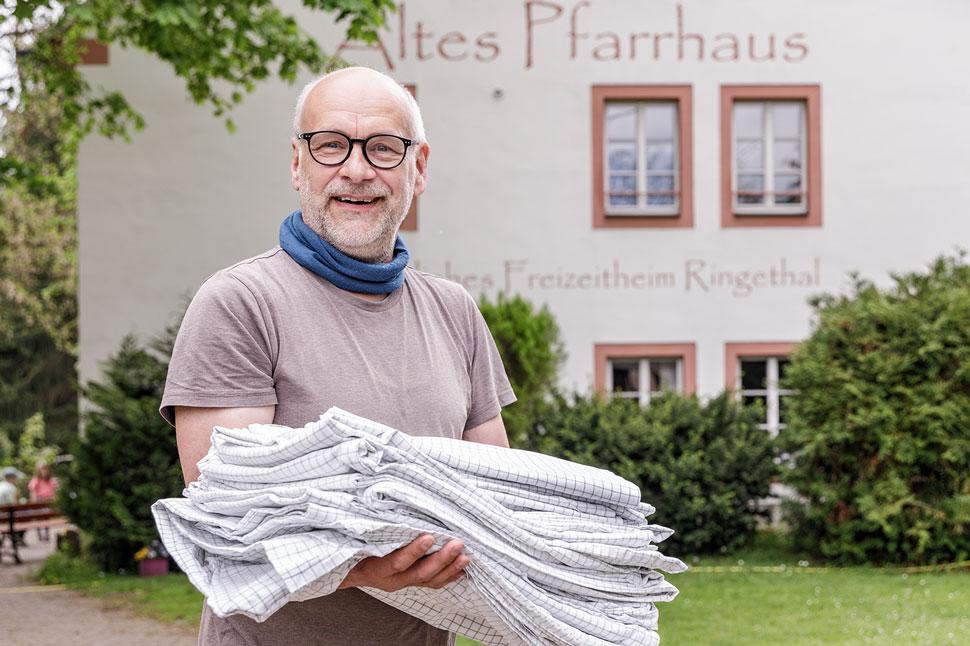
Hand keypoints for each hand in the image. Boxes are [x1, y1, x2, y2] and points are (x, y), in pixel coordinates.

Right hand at [338, 535, 468, 591]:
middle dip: (441, 559)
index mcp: (376, 568)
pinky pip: (432, 583)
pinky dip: (448, 576)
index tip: (429, 537)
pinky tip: (462, 569)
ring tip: (465, 556)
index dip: (413, 552)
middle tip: (457, 544)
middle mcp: (391, 580)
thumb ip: (376, 529)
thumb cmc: (356, 547)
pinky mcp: (411, 583)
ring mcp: (403, 583)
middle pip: (419, 573)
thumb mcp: (360, 539)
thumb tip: (387, 504)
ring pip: (429, 580)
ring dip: (449, 568)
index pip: (397, 562)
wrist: (350, 570)